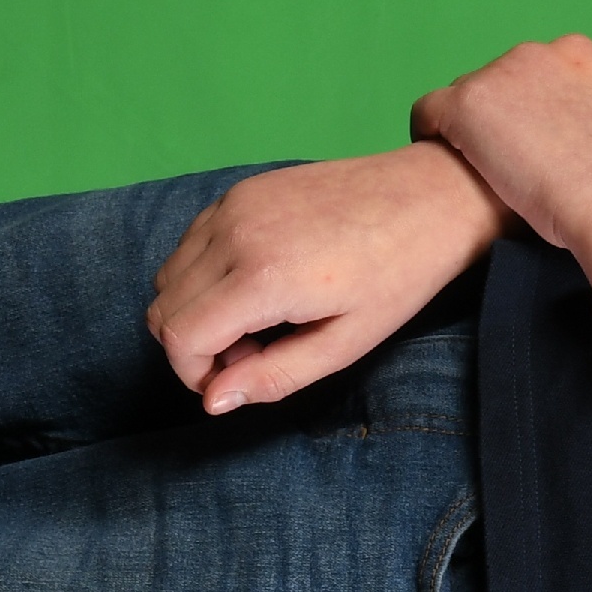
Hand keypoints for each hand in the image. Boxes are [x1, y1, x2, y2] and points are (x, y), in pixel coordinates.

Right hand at [147, 141, 506, 414]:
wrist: (428, 196)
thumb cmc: (399, 274)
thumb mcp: (346, 344)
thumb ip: (274, 376)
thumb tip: (214, 401)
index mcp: (263, 277)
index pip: (179, 337)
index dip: (194, 374)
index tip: (234, 381)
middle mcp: (235, 234)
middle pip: (163, 308)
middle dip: (196, 346)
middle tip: (256, 352)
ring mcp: (233, 205)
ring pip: (169, 276)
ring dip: (198, 310)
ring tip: (262, 319)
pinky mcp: (240, 191)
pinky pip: (190, 243)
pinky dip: (206, 274)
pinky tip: (261, 283)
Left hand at [409, 35, 591, 254]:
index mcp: (577, 52)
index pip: (538, 71)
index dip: (536, 109)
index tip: (541, 144)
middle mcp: (536, 54)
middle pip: (501, 82)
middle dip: (505, 117)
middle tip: (515, 165)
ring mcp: (497, 78)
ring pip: (466, 98)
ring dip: (473, 128)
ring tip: (483, 171)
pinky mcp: (466, 108)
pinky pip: (428, 113)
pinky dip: (430, 134)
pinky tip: (446, 165)